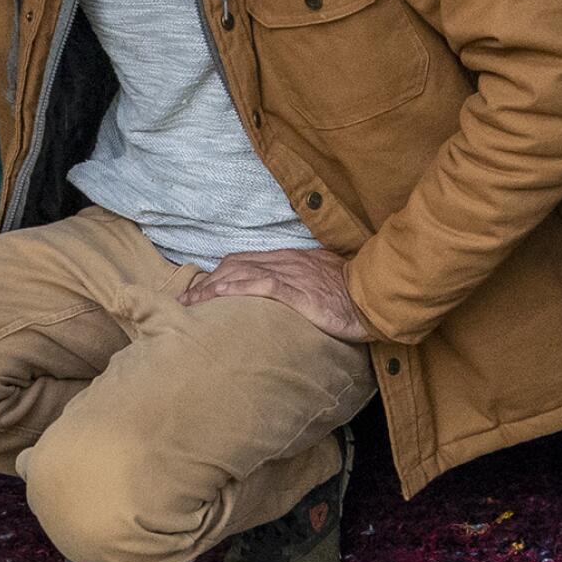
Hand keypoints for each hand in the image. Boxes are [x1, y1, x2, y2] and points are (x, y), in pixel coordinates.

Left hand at [181, 246, 373, 343]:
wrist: (376, 295)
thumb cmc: (352, 294)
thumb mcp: (320, 283)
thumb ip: (299, 284)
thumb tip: (282, 297)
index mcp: (289, 259)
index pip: (244, 261)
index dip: (218, 274)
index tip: (198, 290)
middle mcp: (285, 262)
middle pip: (234, 266)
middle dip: (206, 283)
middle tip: (185, 301)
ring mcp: (292, 274)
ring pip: (241, 274)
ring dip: (212, 288)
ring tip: (191, 302)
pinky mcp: (299, 291)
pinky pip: (262, 285)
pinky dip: (236, 289)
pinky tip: (217, 297)